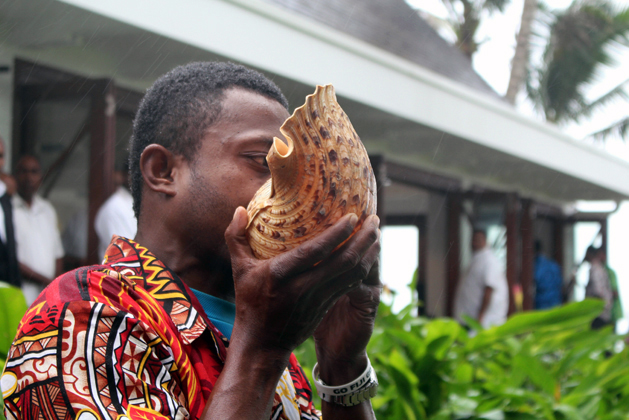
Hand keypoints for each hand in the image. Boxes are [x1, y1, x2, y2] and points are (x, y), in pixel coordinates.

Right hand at [224, 207, 379, 355]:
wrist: (262, 344)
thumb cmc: (249, 303)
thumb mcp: (239, 270)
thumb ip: (235, 238)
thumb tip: (239, 209)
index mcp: (281, 275)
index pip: (316, 251)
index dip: (337, 233)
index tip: (353, 215)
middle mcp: (303, 287)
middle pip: (343, 260)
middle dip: (364, 238)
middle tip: (375, 219)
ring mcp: (318, 299)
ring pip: (352, 273)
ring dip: (368, 252)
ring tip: (376, 233)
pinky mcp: (326, 306)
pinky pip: (350, 284)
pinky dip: (363, 267)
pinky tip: (368, 254)